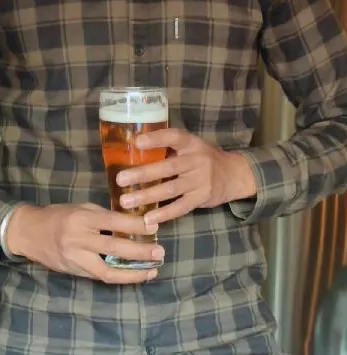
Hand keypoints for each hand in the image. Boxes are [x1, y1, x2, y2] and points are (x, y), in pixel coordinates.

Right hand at [4, 203, 162, 283]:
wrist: (29, 233)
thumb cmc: (58, 215)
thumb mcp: (80, 208)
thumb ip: (103, 216)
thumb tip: (131, 224)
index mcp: (82, 218)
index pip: (113, 222)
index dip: (135, 227)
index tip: (154, 227)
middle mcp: (78, 239)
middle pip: (113, 248)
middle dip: (139, 252)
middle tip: (160, 253)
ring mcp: (75, 258)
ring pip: (107, 271)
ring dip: (132, 273)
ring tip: (151, 271)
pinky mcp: (74, 272)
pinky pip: (99, 276)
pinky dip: (119, 277)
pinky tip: (134, 276)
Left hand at [116, 129, 256, 225]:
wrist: (233, 175)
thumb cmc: (203, 158)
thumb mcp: (190, 147)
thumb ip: (169, 148)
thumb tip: (132, 150)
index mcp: (191, 143)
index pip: (173, 137)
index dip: (155, 138)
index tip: (136, 142)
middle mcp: (197, 160)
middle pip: (167, 167)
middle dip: (142, 174)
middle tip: (120, 179)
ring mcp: (200, 181)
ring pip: (170, 189)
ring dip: (147, 196)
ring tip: (126, 202)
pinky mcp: (201, 198)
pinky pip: (180, 207)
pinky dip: (164, 213)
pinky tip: (148, 218)